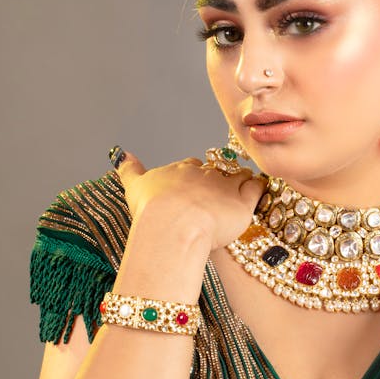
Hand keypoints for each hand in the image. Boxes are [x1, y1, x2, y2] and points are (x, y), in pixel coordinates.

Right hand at [114, 150, 265, 250]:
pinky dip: (259, 189)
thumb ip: (129, 169)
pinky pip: (256, 189)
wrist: (172, 224)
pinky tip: (259, 193)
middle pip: (217, 171)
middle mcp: (205, 174)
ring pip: (239, 177)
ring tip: (243, 191)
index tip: (196, 186)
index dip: (196, 176)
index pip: (193, 166)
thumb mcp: (134, 186)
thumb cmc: (152, 211)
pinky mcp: (243, 202)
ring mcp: (226, 187)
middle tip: (219, 196)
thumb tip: (120, 154)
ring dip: (242, 181)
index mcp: (181, 170)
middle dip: (220, 180)